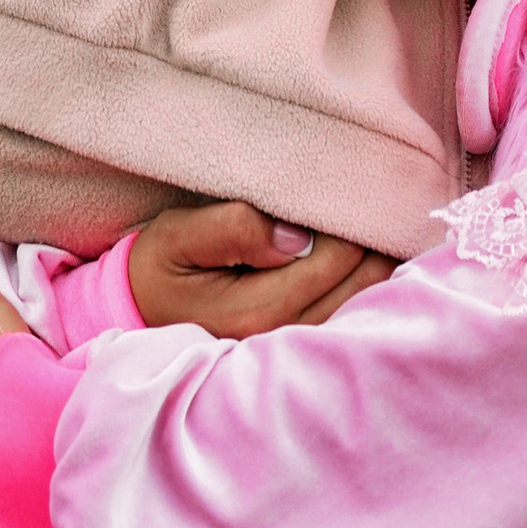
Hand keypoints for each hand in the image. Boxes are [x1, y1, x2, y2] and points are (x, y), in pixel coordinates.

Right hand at [126, 200, 393, 336]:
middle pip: (359, 285)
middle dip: (377, 239)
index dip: (355, 220)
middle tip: (388, 191)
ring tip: (387, 215)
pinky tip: (373, 250)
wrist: (137, 308)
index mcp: (255, 312)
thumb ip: (234, 229)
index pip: (334, 262)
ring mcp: (289, 347)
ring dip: (379, 260)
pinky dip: (367, 281)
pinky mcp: (293, 344)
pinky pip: (347, 312)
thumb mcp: (179, 236)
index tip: (363, 180)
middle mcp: (280, 338)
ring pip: (361, 303)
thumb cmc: (160, 265)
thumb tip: (294, 234)